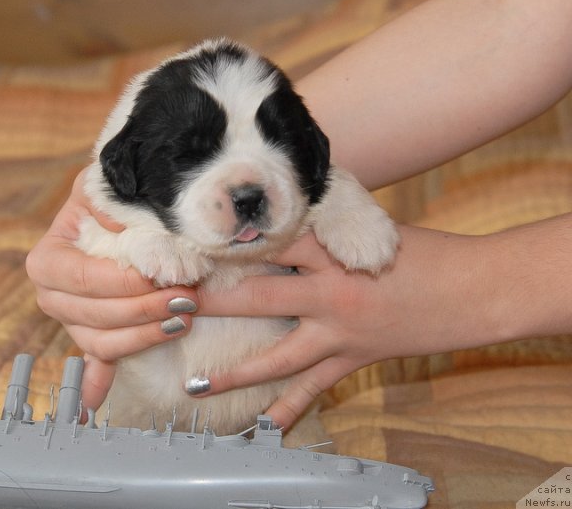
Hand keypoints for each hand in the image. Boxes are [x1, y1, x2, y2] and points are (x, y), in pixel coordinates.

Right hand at [25, 167, 199, 410]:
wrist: (111, 209)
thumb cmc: (109, 196)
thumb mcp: (103, 185)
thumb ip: (109, 202)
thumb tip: (119, 229)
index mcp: (49, 260)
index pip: (83, 279)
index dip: (124, 284)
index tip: (164, 278)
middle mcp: (52, 295)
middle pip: (95, 315)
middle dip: (144, 310)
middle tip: (186, 299)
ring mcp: (71, 320)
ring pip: (102, 342)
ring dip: (143, 337)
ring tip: (181, 322)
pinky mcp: (91, 333)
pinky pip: (95, 362)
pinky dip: (95, 384)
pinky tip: (93, 407)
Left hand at [192, 225, 503, 428]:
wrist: (475, 289)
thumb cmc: (425, 252)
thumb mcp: (370, 228)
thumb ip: (324, 229)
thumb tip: (284, 219)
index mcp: (333, 253)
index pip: (269, 245)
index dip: (227, 246)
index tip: (188, 248)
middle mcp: (330, 294)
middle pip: (259, 297)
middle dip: (212, 303)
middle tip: (170, 308)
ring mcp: (340, 332)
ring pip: (278, 356)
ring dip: (236, 373)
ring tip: (196, 386)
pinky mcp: (354, 358)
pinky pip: (315, 388)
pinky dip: (291, 409)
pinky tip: (264, 427)